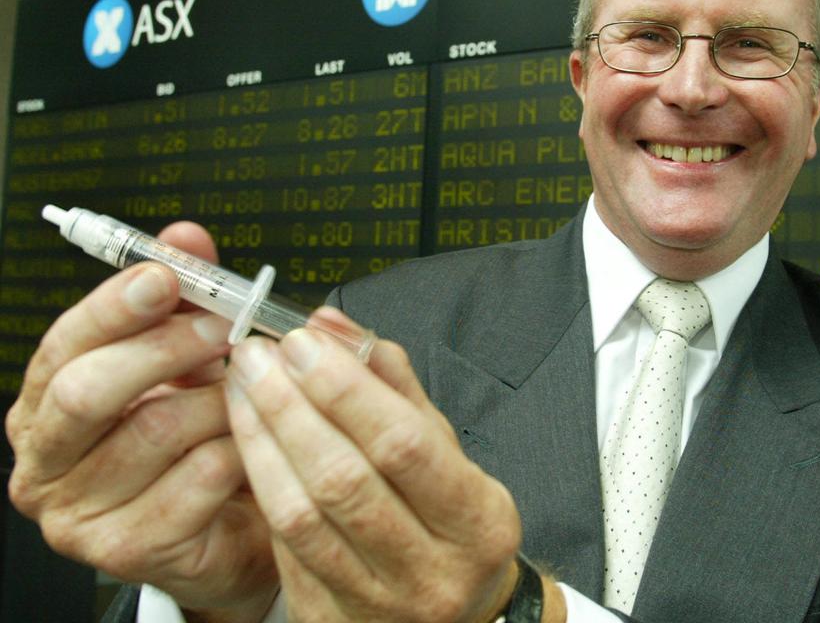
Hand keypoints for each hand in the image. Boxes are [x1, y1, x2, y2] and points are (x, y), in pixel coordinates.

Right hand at [5, 223, 277, 620]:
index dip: (116, 305)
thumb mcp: (187, 358)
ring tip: (252, 391)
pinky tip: (254, 443)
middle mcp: (46, 461)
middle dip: (169, 347)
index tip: (166, 275)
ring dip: (221, 399)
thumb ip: (184, 296)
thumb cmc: (197, 437)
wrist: (226, 527)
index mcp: (46, 404)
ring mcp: (79, 513)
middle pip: (91, 390)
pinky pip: (199, 479)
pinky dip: (240, 448)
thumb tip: (185, 238)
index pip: (65, 344)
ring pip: (156, 429)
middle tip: (227, 328)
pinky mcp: (126, 550)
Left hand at [225, 312, 523, 621]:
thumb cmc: (454, 521)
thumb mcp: (447, 449)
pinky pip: (282, 544)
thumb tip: (333, 326)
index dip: (346, 389)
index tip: (304, 343)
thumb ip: (393, 385)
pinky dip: (261, 482)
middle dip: (291, 407)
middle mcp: (431, 572)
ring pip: (301, 516)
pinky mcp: (327, 619)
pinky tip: (247, 437)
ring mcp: (377, 604)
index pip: (404, 444)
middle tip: (259, 356)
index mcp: (477, 521)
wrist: (456, 614)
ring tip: (241, 387)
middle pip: (343, 479)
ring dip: (262, 441)